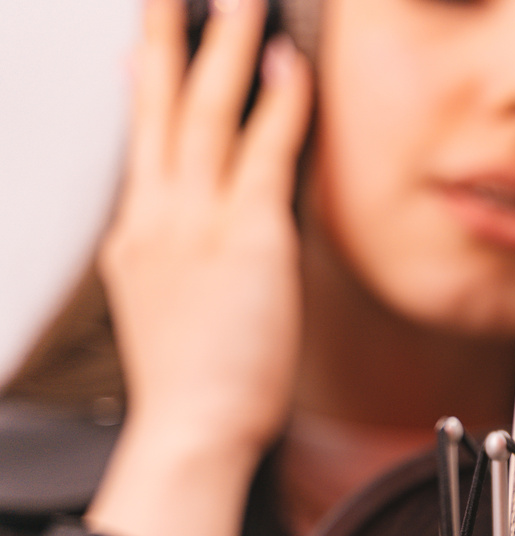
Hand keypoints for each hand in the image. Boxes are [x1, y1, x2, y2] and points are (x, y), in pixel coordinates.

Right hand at [88, 0, 311, 535]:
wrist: (193, 431)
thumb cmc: (195, 387)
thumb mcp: (171, 311)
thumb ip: (182, 258)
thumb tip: (212, 226)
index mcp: (137, 240)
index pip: (140, 147)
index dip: (139, 90)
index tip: (138, 52)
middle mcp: (158, 219)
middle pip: (156, 107)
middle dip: (164, 37)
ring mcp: (198, 223)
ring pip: (206, 111)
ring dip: (224, 44)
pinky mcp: (247, 238)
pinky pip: (265, 152)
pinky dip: (280, 102)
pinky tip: (289, 63)